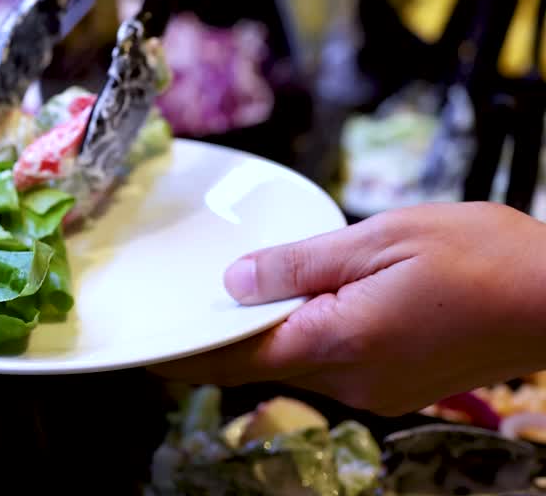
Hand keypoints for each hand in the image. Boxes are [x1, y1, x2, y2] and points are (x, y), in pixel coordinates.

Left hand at [153, 202, 545, 414]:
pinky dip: (311, 335)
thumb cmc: (481, 256)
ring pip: (300, 362)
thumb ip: (300, 263)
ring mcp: (379, 392)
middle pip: (264, 361)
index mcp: (338, 343)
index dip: (188, 352)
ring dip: (273, 331)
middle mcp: (353, 382)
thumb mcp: (378, 239)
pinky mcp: (400, 388)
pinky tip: (314, 301)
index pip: (236, 358)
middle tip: (193, 298)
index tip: (151, 347)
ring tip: (253, 288)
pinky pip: (335, 363)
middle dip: (228, 334)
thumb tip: (235, 283)